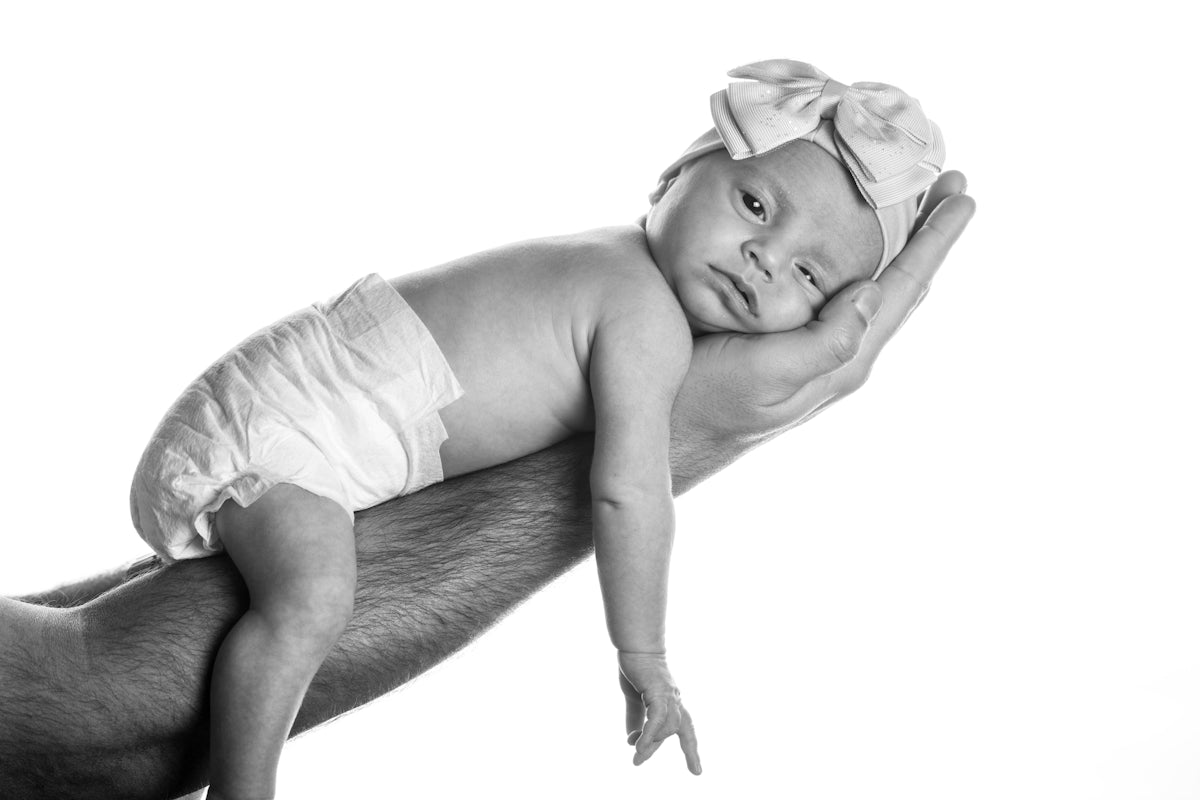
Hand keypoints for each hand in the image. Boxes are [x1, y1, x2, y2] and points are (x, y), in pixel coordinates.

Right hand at [617, 651, 701, 774]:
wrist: (635, 646)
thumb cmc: (636, 668)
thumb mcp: (634, 699)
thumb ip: (635, 718)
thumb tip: (632, 739)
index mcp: (671, 702)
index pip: (685, 728)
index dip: (691, 748)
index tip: (696, 771)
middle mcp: (674, 700)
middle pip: (684, 729)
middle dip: (692, 751)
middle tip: (696, 773)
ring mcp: (669, 696)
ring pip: (668, 728)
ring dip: (652, 745)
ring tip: (637, 759)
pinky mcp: (659, 693)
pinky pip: (656, 720)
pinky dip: (649, 734)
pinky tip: (638, 746)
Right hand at [670, 172, 974, 483]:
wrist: (660, 436)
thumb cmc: (703, 404)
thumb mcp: (763, 374)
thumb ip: (824, 341)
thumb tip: (872, 293)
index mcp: (842, 356)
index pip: (904, 287)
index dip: (936, 239)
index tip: (963, 193)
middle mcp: (836, 352)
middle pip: (897, 286)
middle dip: (924, 233)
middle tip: (945, 185)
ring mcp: (811, 350)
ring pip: (869, 289)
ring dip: (892, 244)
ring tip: (906, 205)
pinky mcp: (781, 342)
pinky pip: (833, 293)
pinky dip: (850, 257)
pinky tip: (837, 242)